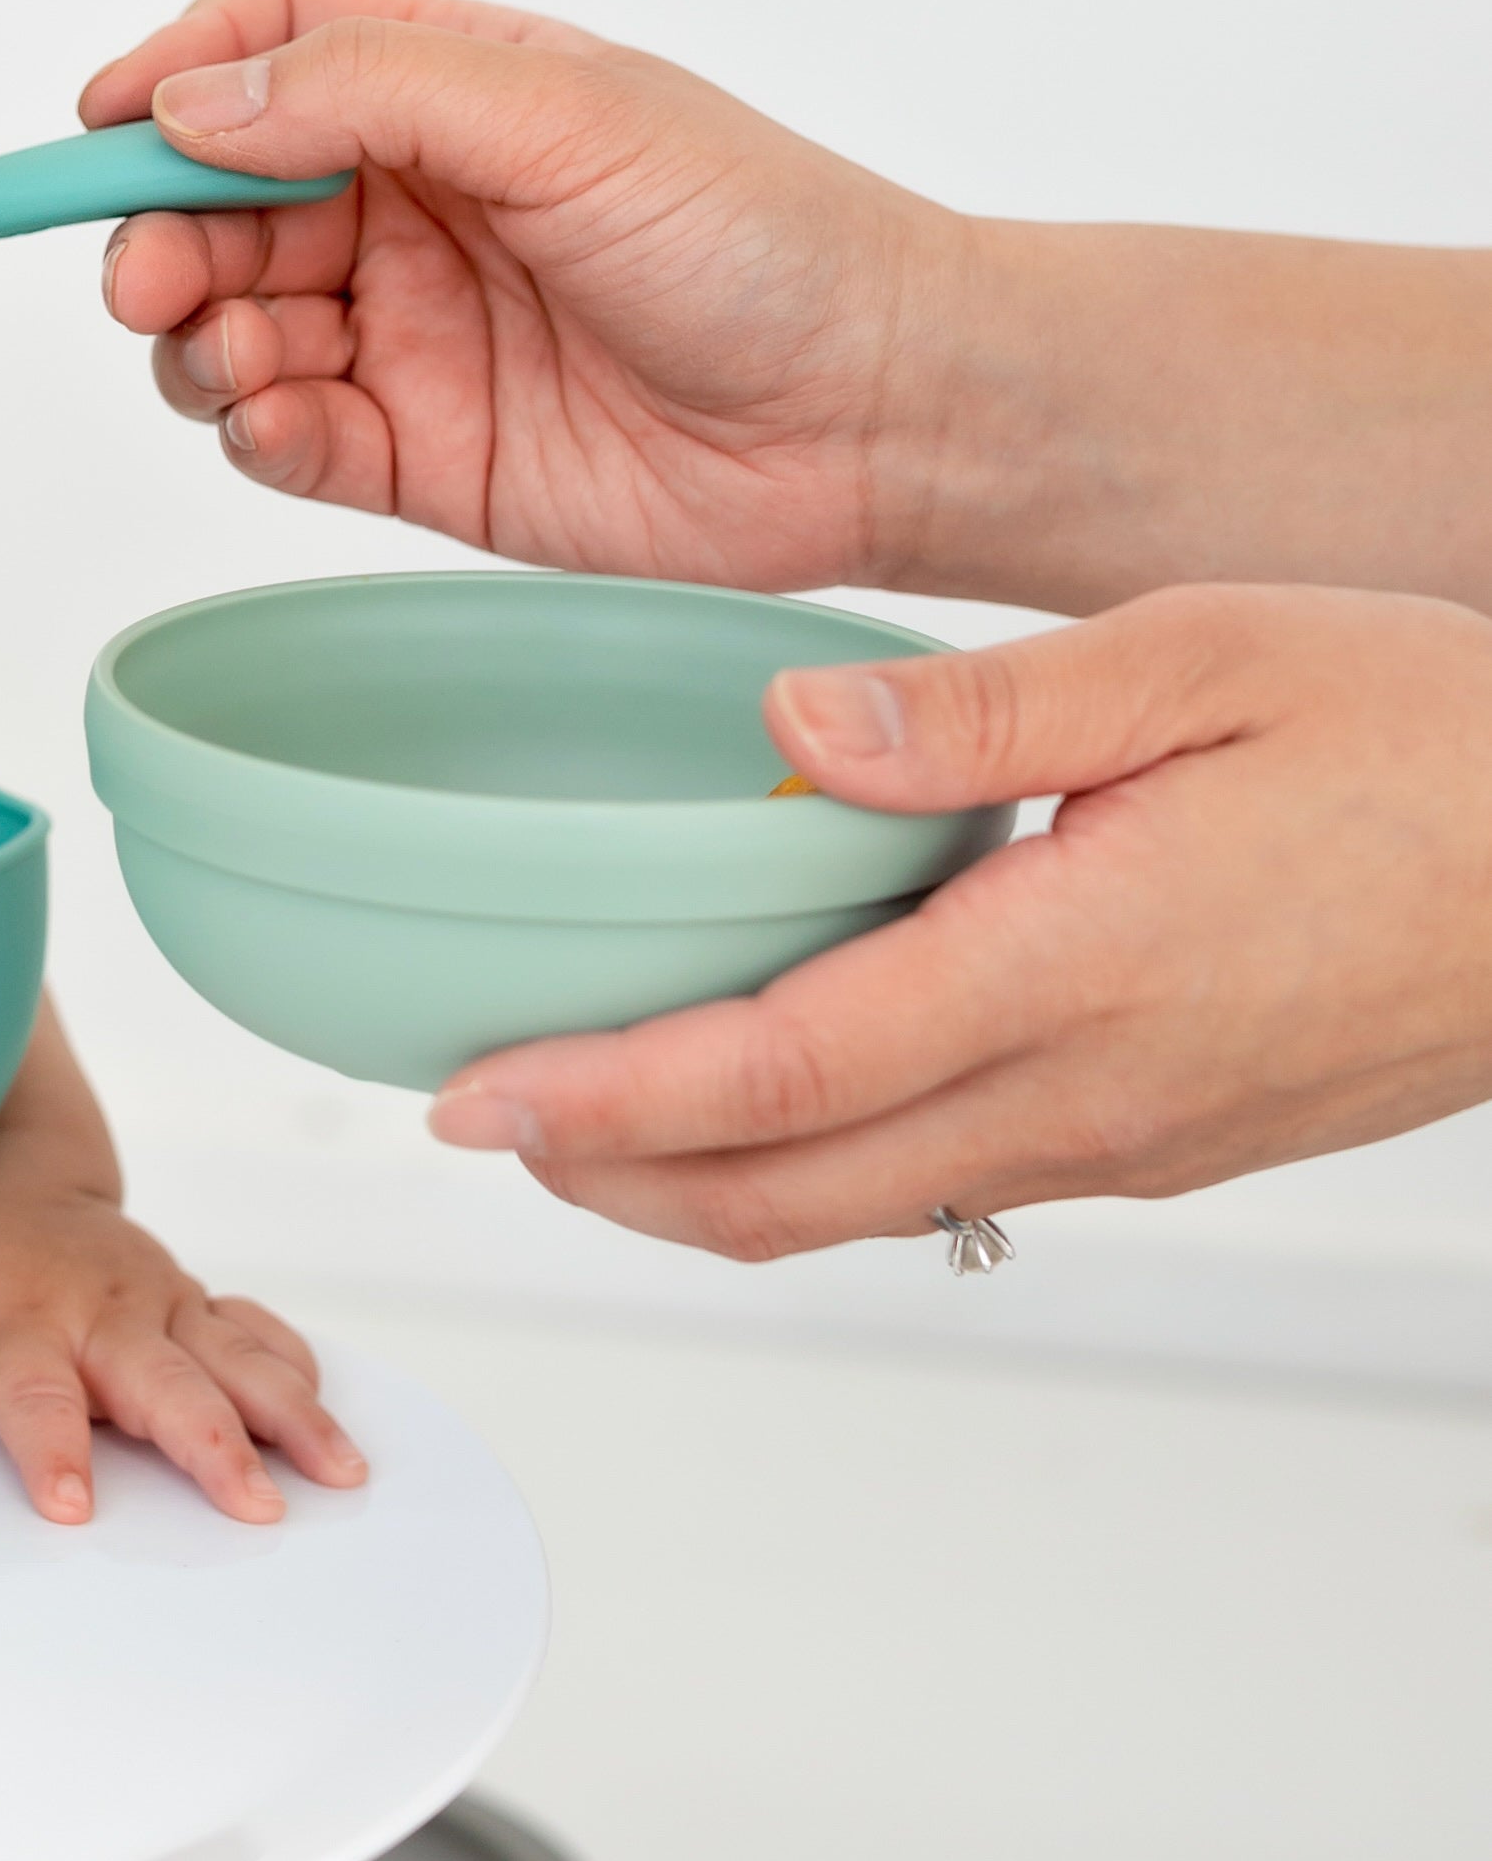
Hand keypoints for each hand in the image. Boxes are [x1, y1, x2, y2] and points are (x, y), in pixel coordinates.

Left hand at [0, 1006, 365, 1519]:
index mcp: (17, 1316)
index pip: (32, 1392)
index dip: (49, 1447)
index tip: (71, 1504)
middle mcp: (100, 1308)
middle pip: (159, 1380)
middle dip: (209, 1439)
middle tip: (252, 1503)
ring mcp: (157, 1300)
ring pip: (233, 1356)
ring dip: (289, 1413)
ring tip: (341, 1474)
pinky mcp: (193, 1301)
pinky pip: (257, 1331)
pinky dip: (301, 1370)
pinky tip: (342, 1425)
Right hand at [83, 0, 975, 592]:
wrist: (878, 413)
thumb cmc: (764, 237)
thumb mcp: (561, 114)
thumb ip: (366, 88)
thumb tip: (190, 103)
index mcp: (445, 88)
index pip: (260, 42)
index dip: (172, 73)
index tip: (107, 123)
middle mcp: (407, 204)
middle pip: (210, 197)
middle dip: (155, 233)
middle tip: (150, 281)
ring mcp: (407, 331)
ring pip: (224, 326)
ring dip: (196, 342)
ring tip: (242, 363)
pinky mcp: (418, 454)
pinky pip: (284, 439)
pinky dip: (253, 432)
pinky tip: (285, 422)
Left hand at [428, 584, 1491, 1250]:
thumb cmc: (1439, 736)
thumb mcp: (1199, 655)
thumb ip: (972, 708)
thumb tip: (785, 728)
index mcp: (1073, 970)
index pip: (774, 1077)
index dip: (598, 1104)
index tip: (465, 1106)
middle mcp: (1086, 1096)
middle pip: (780, 1194)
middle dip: (605, 1174)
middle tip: (477, 1117)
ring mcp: (1127, 1142)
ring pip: (857, 1206)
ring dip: (700, 1177)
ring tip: (581, 1103)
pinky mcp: (1161, 1143)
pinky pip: (943, 1180)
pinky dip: (813, 1159)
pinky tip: (767, 1079)